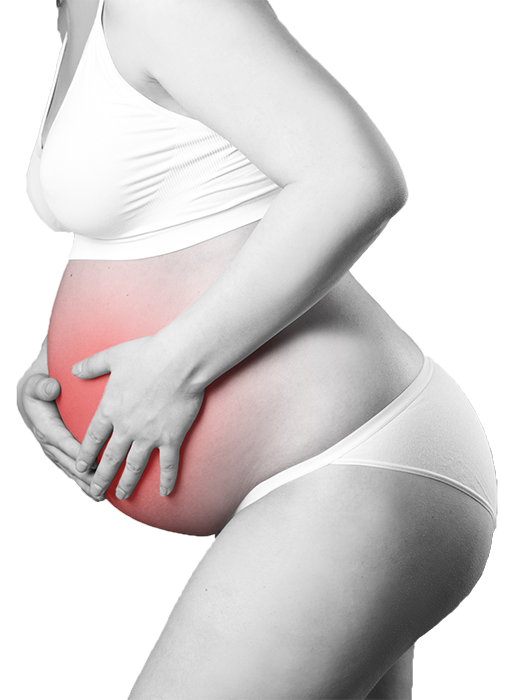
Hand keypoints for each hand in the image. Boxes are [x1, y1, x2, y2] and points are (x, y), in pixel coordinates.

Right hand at [16, 366, 103, 501]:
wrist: (41, 381)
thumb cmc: (43, 379)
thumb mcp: (38, 379)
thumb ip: (42, 385)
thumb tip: (52, 389)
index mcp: (40, 421)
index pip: (58, 438)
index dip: (74, 452)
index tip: (92, 462)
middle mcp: (45, 436)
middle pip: (65, 459)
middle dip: (81, 475)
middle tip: (99, 488)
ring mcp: (52, 444)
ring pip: (69, 465)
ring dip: (83, 481)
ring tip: (101, 495)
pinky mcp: (60, 446)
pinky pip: (72, 463)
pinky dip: (83, 477)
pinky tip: (98, 488)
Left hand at [72, 336, 204, 500]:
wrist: (180, 360)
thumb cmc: (148, 354)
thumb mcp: (113, 356)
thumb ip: (92, 365)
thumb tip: (73, 369)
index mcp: (111, 409)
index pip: (93, 438)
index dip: (85, 454)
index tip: (80, 466)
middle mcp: (126, 427)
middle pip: (110, 459)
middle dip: (101, 477)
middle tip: (95, 491)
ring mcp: (149, 435)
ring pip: (135, 467)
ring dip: (127, 483)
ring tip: (121, 495)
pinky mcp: (171, 437)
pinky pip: (168, 465)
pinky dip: (166, 480)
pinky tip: (165, 493)